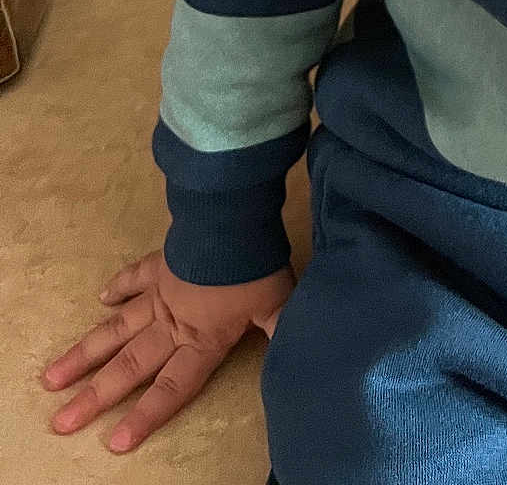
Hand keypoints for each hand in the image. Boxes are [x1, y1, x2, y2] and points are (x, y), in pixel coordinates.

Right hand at [40, 250, 293, 452]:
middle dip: (95, 397)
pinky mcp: (159, 263)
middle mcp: (172, 323)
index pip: (172, 386)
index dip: (146, 415)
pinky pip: (134, 278)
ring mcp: (161, 292)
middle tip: (61, 421)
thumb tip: (299, 356)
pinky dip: (118, 287)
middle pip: (130, 367)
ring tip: (53, 377)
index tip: (115, 442)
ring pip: (116, 330)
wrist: (231, 217)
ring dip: (85, 354)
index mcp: (201, 339)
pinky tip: (101, 298)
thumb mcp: (278, 303)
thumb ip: (282, 331)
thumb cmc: (256, 265)